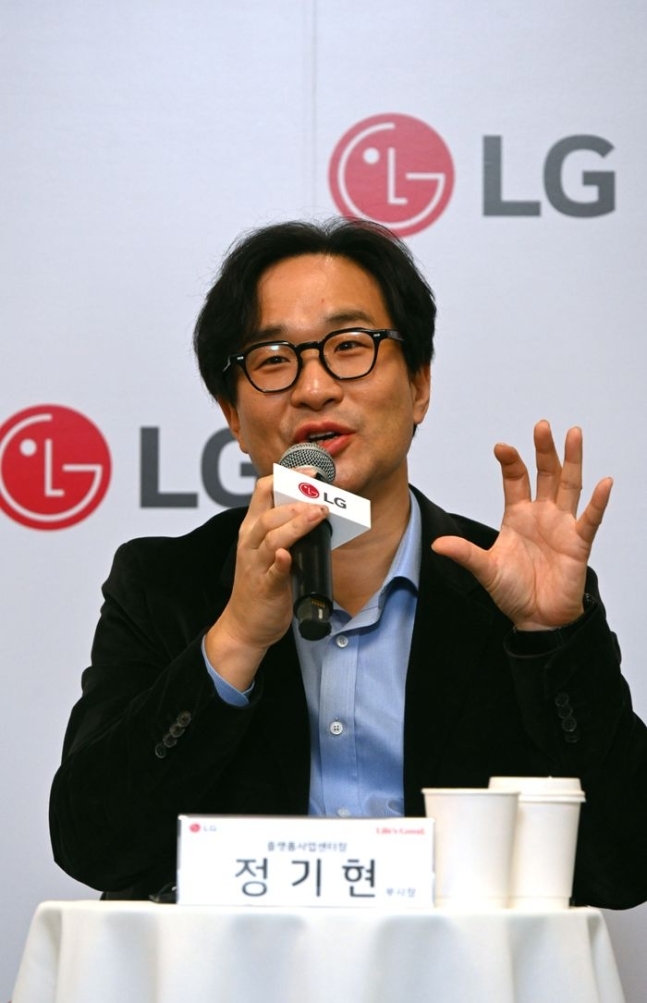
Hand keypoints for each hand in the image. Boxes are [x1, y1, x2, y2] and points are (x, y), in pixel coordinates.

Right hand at [204, 473, 328, 687]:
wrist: (245, 625)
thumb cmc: (262, 584)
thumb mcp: (271, 549)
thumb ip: (288, 530)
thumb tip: (320, 509)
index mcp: (252, 529)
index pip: (263, 491)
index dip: (286, 477)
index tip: (309, 470)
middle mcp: (250, 543)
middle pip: (269, 513)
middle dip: (296, 501)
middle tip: (322, 496)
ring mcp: (256, 565)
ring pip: (272, 537)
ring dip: (296, 524)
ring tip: (318, 514)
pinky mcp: (265, 587)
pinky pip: (273, 572)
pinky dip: (280, 562)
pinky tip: (289, 555)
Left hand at [431, 420, 612, 629]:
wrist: (537, 619)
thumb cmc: (514, 592)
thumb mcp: (486, 569)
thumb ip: (465, 554)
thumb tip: (437, 544)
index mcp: (518, 516)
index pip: (516, 479)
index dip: (510, 462)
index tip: (501, 447)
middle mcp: (542, 515)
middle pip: (546, 474)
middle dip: (544, 450)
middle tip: (542, 426)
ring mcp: (562, 526)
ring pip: (570, 485)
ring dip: (573, 460)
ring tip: (574, 434)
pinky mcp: (578, 543)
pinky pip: (590, 518)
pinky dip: (599, 501)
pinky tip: (604, 482)